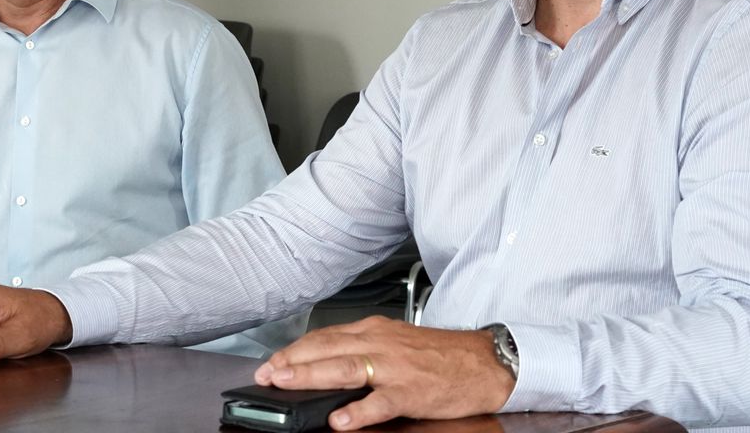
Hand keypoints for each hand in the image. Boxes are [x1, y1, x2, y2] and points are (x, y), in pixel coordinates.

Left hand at [252, 315, 514, 429]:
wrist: (482, 362)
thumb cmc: (440, 355)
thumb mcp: (395, 342)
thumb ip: (362, 349)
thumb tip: (325, 363)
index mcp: (374, 331)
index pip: (324, 336)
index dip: (295, 350)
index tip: (272, 362)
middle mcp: (380, 343)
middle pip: (327, 349)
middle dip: (292, 361)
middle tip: (266, 374)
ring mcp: (395, 367)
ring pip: (345, 368)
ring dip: (312, 375)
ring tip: (286, 383)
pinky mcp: (411, 391)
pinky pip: (380, 402)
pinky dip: (358, 411)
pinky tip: (340, 420)